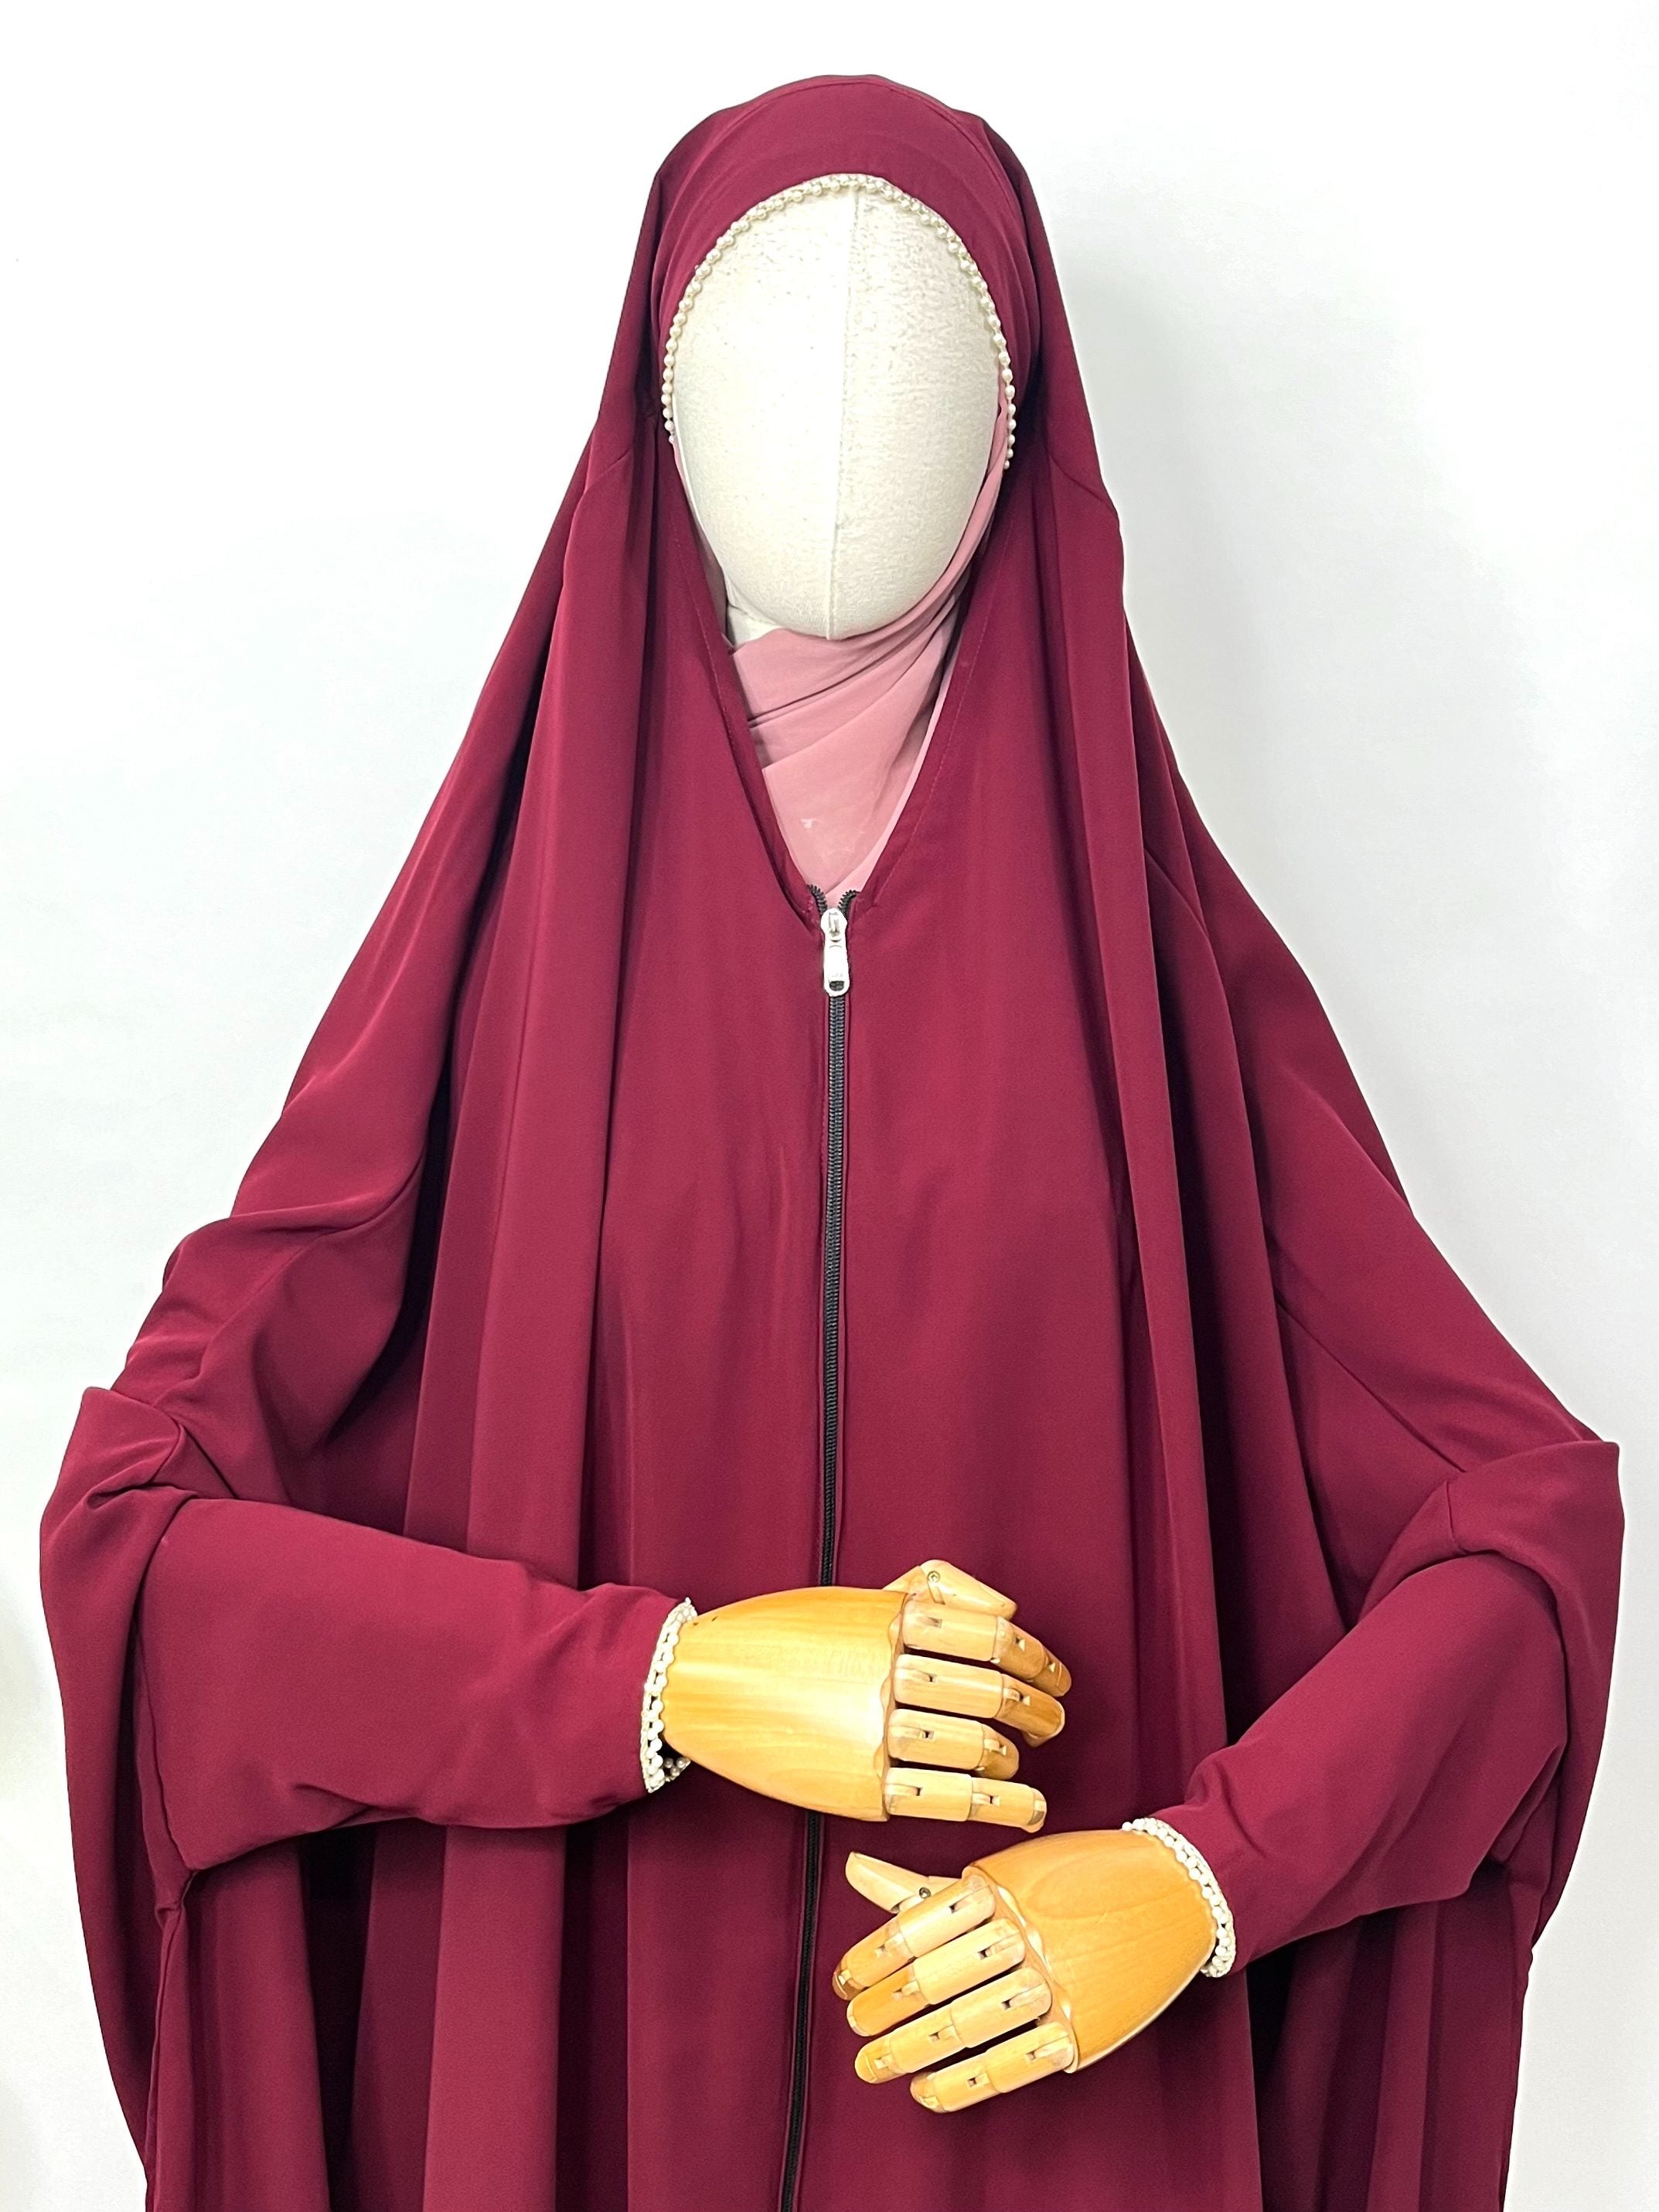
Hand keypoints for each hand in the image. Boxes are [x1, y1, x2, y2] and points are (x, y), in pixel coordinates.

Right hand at [659, 1560, 1068, 1829]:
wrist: (699, 1683)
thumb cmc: (786, 1633)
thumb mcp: (858, 1595)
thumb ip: (935, 1589)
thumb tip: (1009, 1616)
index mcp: (891, 1617)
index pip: (993, 1638)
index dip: (1038, 1661)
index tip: (1055, 1678)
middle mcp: (886, 1670)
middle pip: (992, 1693)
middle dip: (1036, 1712)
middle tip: (1050, 1722)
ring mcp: (871, 1732)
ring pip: (975, 1746)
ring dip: (1013, 1757)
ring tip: (1022, 1761)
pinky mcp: (857, 1789)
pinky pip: (943, 1798)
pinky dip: (995, 1804)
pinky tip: (1022, 1804)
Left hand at [831, 1829, 1217, 2110]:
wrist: (1178, 1888)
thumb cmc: (1077, 1877)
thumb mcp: (1006, 1873)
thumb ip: (928, 1886)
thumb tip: (852, 1870)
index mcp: (999, 1888)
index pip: (916, 1927)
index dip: (872, 1960)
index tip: (843, 1981)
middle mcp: (1024, 1933)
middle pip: (936, 1980)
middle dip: (884, 2009)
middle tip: (855, 2027)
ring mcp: (1057, 1982)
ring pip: (967, 2024)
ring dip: (911, 2050)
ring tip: (875, 2064)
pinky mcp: (1084, 2027)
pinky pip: (1013, 2063)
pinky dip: (964, 2083)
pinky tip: (928, 2090)